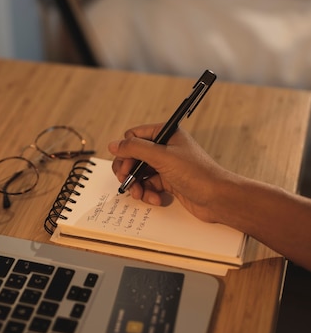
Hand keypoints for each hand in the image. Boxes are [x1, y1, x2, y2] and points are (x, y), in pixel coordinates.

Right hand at [108, 124, 228, 223]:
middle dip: (128, 170)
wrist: (218, 198)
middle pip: (134, 156)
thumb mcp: (162, 156)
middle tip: (126, 180)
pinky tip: (155, 198)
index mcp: (166, 134)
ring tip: (140, 194)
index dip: (126, 151)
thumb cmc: (197, 173)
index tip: (125, 165)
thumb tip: (114, 145)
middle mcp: (166, 147)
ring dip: (137, 184)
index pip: (135, 136)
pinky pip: (149, 185)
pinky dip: (148, 193)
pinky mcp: (169, 182)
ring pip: (140, 172)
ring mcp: (167, 165)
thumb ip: (135, 148)